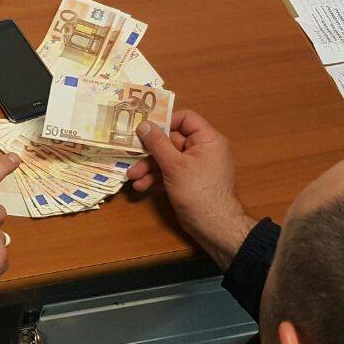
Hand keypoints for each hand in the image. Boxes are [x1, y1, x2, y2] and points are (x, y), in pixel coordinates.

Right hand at [124, 110, 255, 267]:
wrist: (212, 225)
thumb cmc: (197, 190)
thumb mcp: (174, 165)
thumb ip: (158, 143)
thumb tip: (144, 124)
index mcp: (207, 139)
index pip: (186, 119)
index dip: (165, 121)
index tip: (145, 129)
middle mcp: (202, 149)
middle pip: (171, 140)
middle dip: (150, 151)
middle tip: (131, 156)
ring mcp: (194, 165)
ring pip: (167, 158)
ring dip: (148, 167)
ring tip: (132, 177)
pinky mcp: (187, 180)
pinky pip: (169, 172)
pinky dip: (156, 177)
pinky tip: (142, 186)